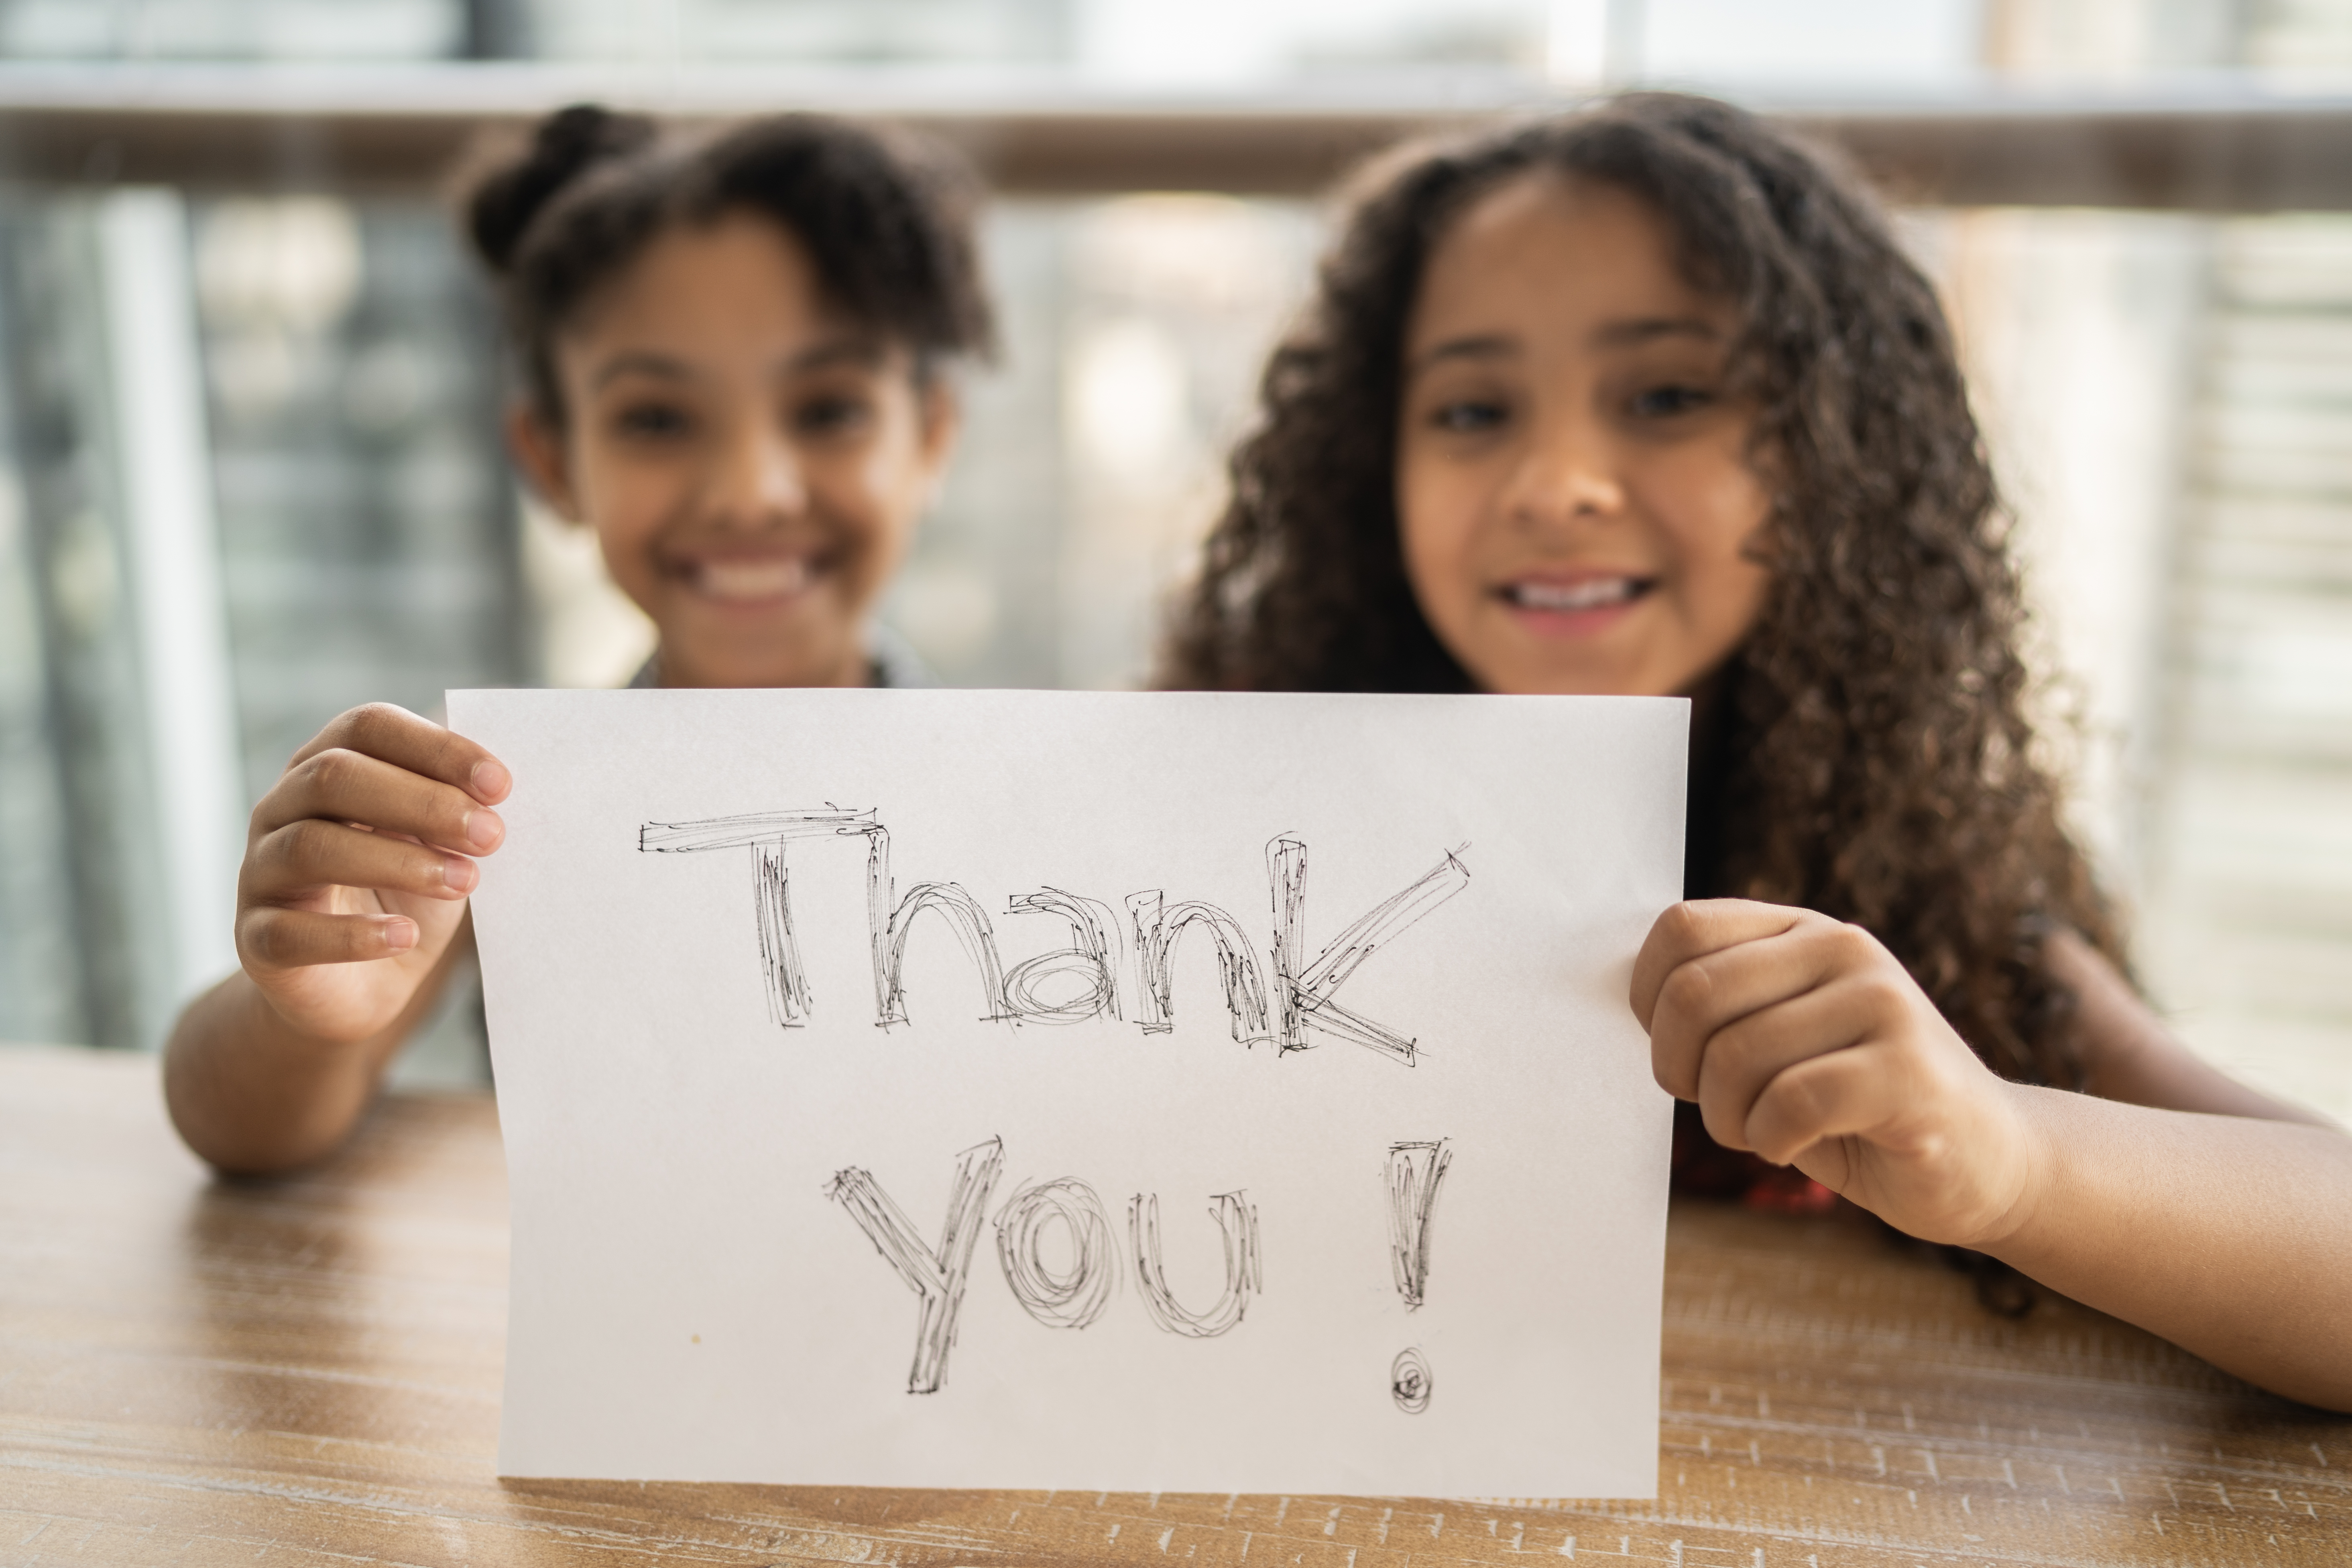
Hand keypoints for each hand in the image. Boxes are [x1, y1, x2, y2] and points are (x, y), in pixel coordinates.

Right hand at [235, 704, 509, 1045]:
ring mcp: (260, 872)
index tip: (500, 784)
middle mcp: (280, 809)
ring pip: (311, 846)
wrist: (364, 987)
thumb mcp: (438, 844)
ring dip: (398, 862)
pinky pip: (290, 931)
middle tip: (492, 835)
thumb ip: (456, 809)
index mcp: (325, 767)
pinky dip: (352, 934)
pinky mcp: (256, 939)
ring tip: (465, 881)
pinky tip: (404, 936)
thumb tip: (498, 789)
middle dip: (422, 802)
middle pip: (335, 777)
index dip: (436, 748)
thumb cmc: (405, 896)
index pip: (368, 727)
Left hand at [1630, 899, 2040, 1247]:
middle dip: (1680, 1070)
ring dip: (1727, 1119)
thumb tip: (1637, 999)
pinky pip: (1789, 1103)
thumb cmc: (1853, 1107)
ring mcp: (1883, 1002)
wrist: (1985, 1160)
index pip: (1680, 930)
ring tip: (1763, 1132)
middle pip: (1694, 994)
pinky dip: (1771, 1142)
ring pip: (1735, 1056)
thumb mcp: (1779, 1039)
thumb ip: (1720, 1007)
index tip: (1677, 1055)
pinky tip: (1794, 1147)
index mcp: (1802, 930)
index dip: (1648, 1003)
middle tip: (1716, 1107)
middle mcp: (1843, 947)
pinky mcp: (1908, 1070)